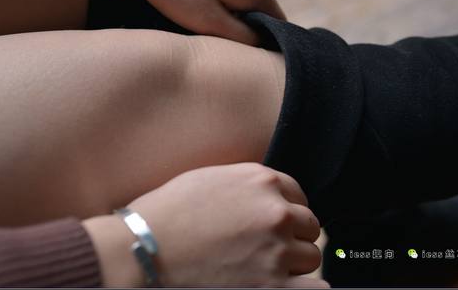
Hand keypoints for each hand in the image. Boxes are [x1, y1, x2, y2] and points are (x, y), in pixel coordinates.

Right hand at [84, 163, 327, 287]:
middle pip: (308, 225)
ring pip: (309, 256)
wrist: (145, 247)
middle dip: (291, 235)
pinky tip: (284, 283)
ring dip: (293, 261)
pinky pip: (312, 287)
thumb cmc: (168, 212)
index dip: (286, 209)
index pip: (298, 195)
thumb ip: (247, 184)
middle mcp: (275, 211)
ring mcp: (276, 249)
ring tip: (265, 265)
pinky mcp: (272, 283)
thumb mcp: (211, 178)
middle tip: (267, 246)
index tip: (275, 222)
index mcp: (261, 180)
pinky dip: (303, 287)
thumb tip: (265, 195)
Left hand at [133, 0, 285, 45]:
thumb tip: (265, 44)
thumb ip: (244, 37)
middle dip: (247, 30)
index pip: (279, 26)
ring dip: (235, 17)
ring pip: (250, 4)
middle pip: (265, 15)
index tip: (238, 51)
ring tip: (207, 21)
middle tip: (218, 38)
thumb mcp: (210, 23)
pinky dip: (227, 4)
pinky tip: (203, 6)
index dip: (265, 43)